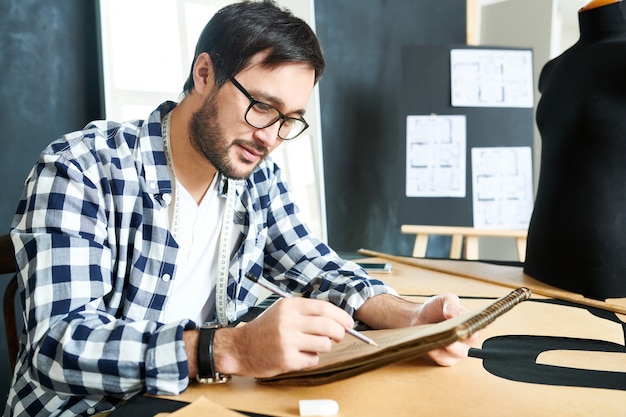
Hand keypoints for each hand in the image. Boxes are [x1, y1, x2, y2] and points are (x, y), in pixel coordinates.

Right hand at [214, 297, 354, 377]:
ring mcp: (287, 341)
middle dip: (340, 333)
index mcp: (289, 306)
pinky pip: (313, 360)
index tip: (349, 323)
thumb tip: (337, 319)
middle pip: (328, 326)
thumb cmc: (265, 330)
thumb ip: (307, 313)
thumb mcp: (284, 312)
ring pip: (324, 344)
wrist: (241, 347)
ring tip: (311, 346)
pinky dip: (311, 359)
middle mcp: (288, 321)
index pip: (324, 308)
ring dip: (323, 347)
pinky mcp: (287, 359)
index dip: (341, 316)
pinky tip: (299, 356)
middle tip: (339, 336)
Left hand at [416, 293, 478, 365]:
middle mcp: (466, 339)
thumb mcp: (444, 300)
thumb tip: (454, 314)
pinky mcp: (445, 358)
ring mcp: (457, 350)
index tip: (465, 322)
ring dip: (448, 346)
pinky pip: (444, 359)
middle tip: (452, 331)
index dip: (473, 325)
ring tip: (439, 338)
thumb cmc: (434, 310)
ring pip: (458, 352)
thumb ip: (451, 304)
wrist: (418, 318)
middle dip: (460, 336)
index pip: (477, 326)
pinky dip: (437, 354)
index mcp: (470, 323)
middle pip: (469, 341)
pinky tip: (431, 346)